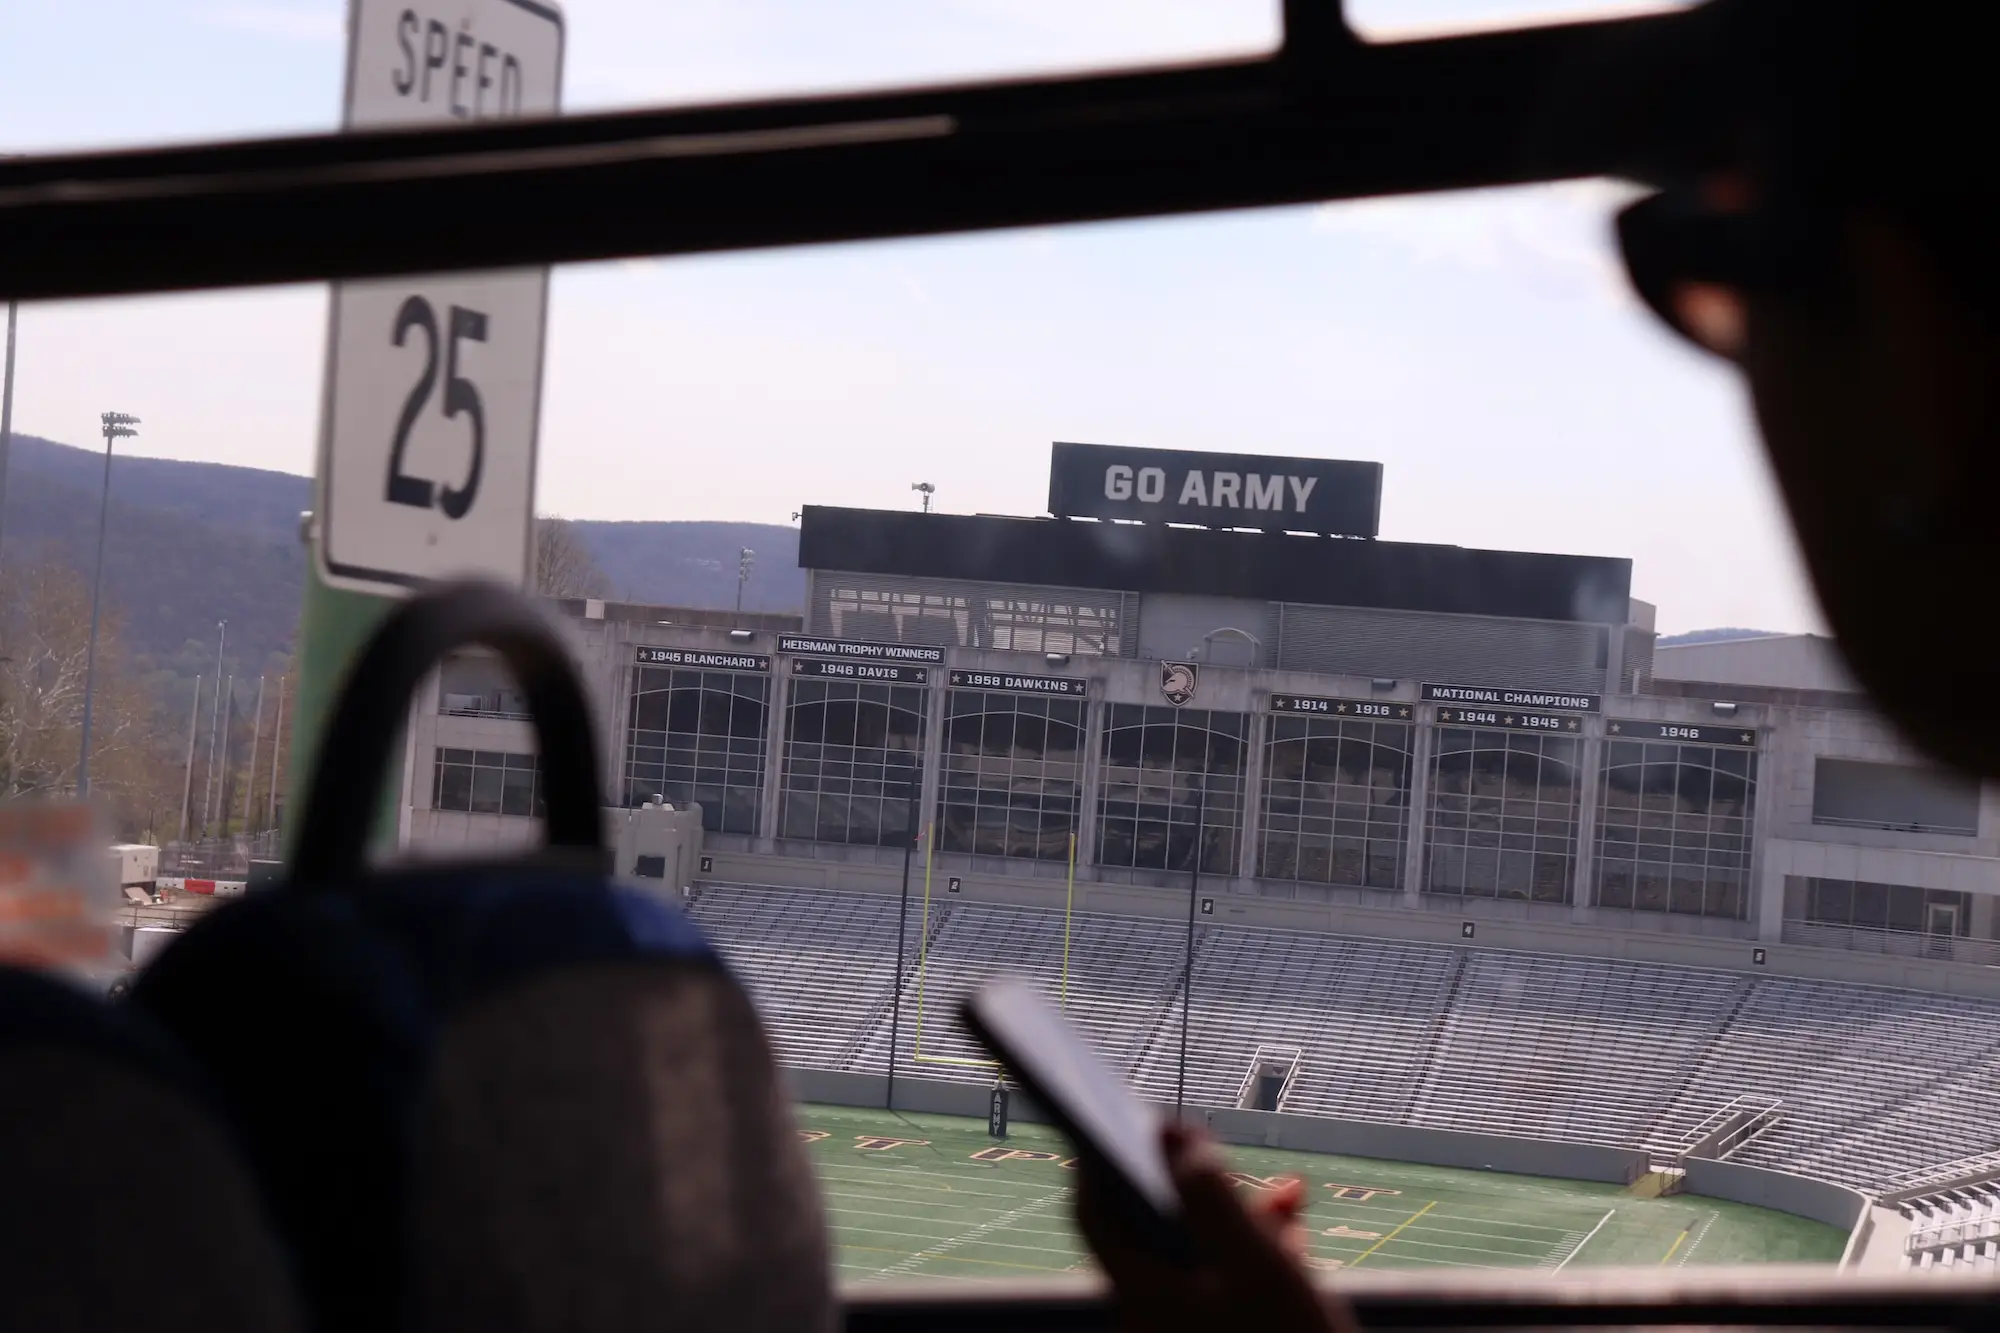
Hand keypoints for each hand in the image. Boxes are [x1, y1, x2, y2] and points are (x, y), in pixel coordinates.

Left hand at [1075, 1122, 1355, 1332]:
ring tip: (1289, 1196)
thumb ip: (1211, 1195)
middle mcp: (1153, 1317)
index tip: (1116, 1112)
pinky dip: (1255, 1254)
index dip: (1099, 1157)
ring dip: (1236, 1215)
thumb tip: (1170, 1135)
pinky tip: (1298, 1239)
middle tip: (1221, 1150)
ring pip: (1197, 1255)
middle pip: (1150, 1228)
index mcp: (1143, 1295)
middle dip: (1192, 1182)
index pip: (1093, 1212)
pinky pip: (1226, 1286)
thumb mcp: (1260, 1264)